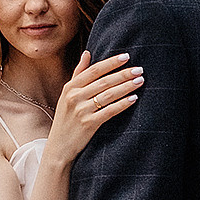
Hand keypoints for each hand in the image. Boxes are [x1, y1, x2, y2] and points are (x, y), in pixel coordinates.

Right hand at [46, 47, 144, 168]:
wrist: (58, 147)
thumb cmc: (66, 119)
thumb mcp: (67, 95)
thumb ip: (78, 74)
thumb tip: (87, 53)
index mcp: (70, 87)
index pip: (94, 70)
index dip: (111, 62)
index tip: (127, 56)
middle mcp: (74, 97)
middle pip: (104, 81)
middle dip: (123, 74)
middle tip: (139, 69)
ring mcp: (81, 111)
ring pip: (108, 94)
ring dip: (126, 86)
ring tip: (140, 81)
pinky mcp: (88, 124)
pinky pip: (109, 111)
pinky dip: (123, 104)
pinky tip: (134, 98)